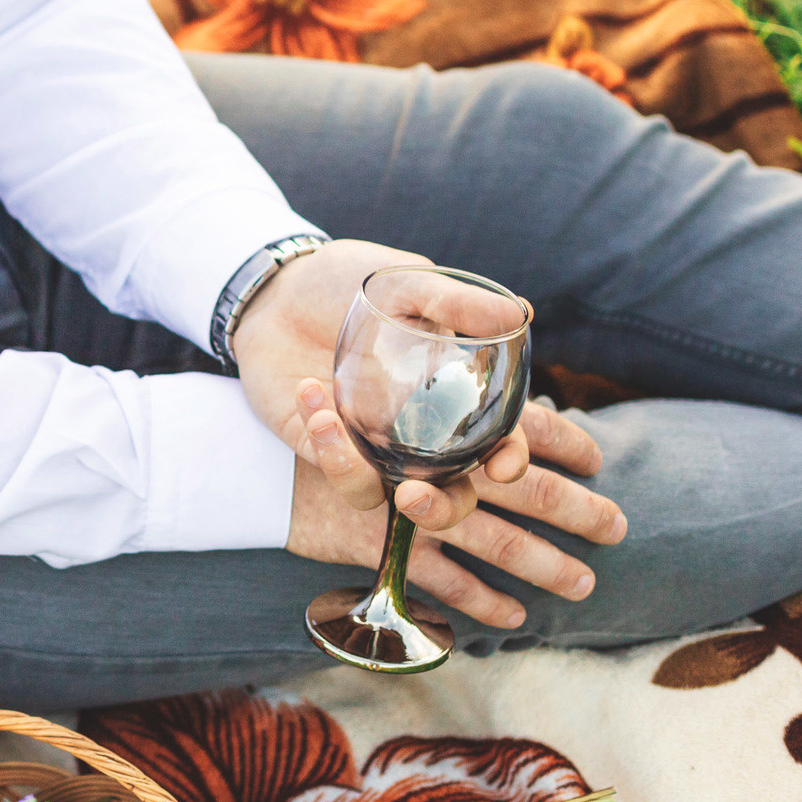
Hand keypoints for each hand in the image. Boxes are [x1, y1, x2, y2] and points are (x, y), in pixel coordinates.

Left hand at [236, 239, 627, 625]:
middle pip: (464, 497)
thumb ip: (457, 304)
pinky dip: (332, 451)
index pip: (503, 444)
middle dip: (459, 517)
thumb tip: (521, 313)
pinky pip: (348, 479)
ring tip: (396, 482)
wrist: (279, 293)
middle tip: (423, 500)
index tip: (504, 465)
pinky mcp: (336, 455)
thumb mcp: (406, 285)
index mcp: (457, 399)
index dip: (512, 461)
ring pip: (408, 506)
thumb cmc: (351, 284)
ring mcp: (383, 451)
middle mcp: (428, 437)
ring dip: (409, 505)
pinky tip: (314, 399)